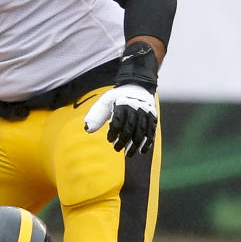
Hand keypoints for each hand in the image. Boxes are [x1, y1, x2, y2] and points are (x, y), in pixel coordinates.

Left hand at [84, 41, 159, 156]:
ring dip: (135, 145)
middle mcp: (136, 108)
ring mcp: (146, 113)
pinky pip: (151, 132)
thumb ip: (96, 115)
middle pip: (129, 128)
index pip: (118, 121)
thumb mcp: (105, 102)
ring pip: (141, 132)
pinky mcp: (153, 118)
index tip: (109, 140)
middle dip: (123, 141)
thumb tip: (87, 130)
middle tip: (116, 149)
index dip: (113, 132)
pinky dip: (147, 143)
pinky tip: (142, 152)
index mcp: (122, 104)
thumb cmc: (117, 98)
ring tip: (128, 155)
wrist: (137, 86)